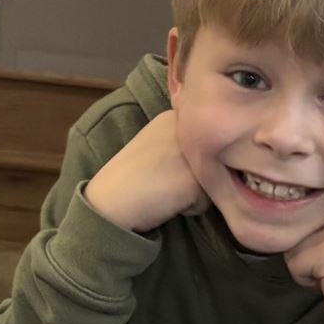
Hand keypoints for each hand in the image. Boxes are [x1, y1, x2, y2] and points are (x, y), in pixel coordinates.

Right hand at [85, 110, 210, 234]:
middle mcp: (187, 129)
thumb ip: (181, 140)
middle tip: (164, 178)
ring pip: (213, 179)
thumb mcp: (155, 143)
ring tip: (166, 189)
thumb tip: (214, 154)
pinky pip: (207, 200)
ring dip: (195, 191)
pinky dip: (191, 207)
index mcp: (174, 116)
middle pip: (213, 159)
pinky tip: (167, 201)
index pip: (206, 139)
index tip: (165, 165)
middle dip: (195, 173)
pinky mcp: (196, 180)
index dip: (190, 159)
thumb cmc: (130, 176)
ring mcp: (193, 153)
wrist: (110, 199)